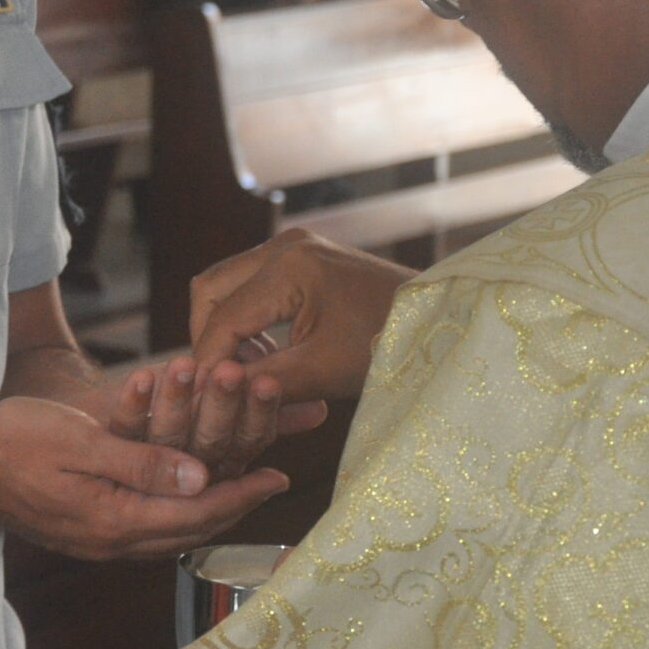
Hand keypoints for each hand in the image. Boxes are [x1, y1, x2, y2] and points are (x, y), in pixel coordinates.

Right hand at [0, 396, 289, 560]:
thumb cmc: (14, 442)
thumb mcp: (83, 442)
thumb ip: (144, 463)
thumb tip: (202, 478)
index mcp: (115, 521)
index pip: (197, 513)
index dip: (242, 494)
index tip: (278, 474)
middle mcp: (111, 542)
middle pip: (190, 530)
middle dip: (234, 507)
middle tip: (268, 480)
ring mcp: (96, 543)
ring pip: (169, 534)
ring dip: (207, 512)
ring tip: (237, 486)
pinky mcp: (84, 534)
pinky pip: (146, 530)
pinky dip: (176, 512)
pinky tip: (182, 493)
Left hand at [98, 356, 328, 478]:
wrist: (95, 470)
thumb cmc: (170, 430)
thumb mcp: (223, 425)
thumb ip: (268, 421)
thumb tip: (318, 408)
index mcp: (218, 467)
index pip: (246, 443)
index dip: (258, 414)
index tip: (267, 382)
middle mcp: (184, 478)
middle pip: (209, 445)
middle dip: (221, 407)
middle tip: (231, 371)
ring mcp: (144, 471)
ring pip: (166, 439)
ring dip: (178, 401)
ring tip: (185, 363)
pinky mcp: (104, 455)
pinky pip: (121, 432)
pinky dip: (132, 404)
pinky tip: (140, 376)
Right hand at [187, 229, 414, 402]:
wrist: (445, 320)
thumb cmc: (391, 346)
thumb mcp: (325, 371)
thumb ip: (264, 381)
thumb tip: (214, 396)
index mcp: (288, 267)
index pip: (222, 319)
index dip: (208, 364)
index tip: (203, 402)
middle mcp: (284, 246)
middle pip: (211, 289)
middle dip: (207, 339)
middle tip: (218, 383)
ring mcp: (295, 246)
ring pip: (228, 284)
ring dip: (226, 328)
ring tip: (244, 372)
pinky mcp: (305, 256)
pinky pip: (253, 283)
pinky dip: (248, 317)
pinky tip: (267, 353)